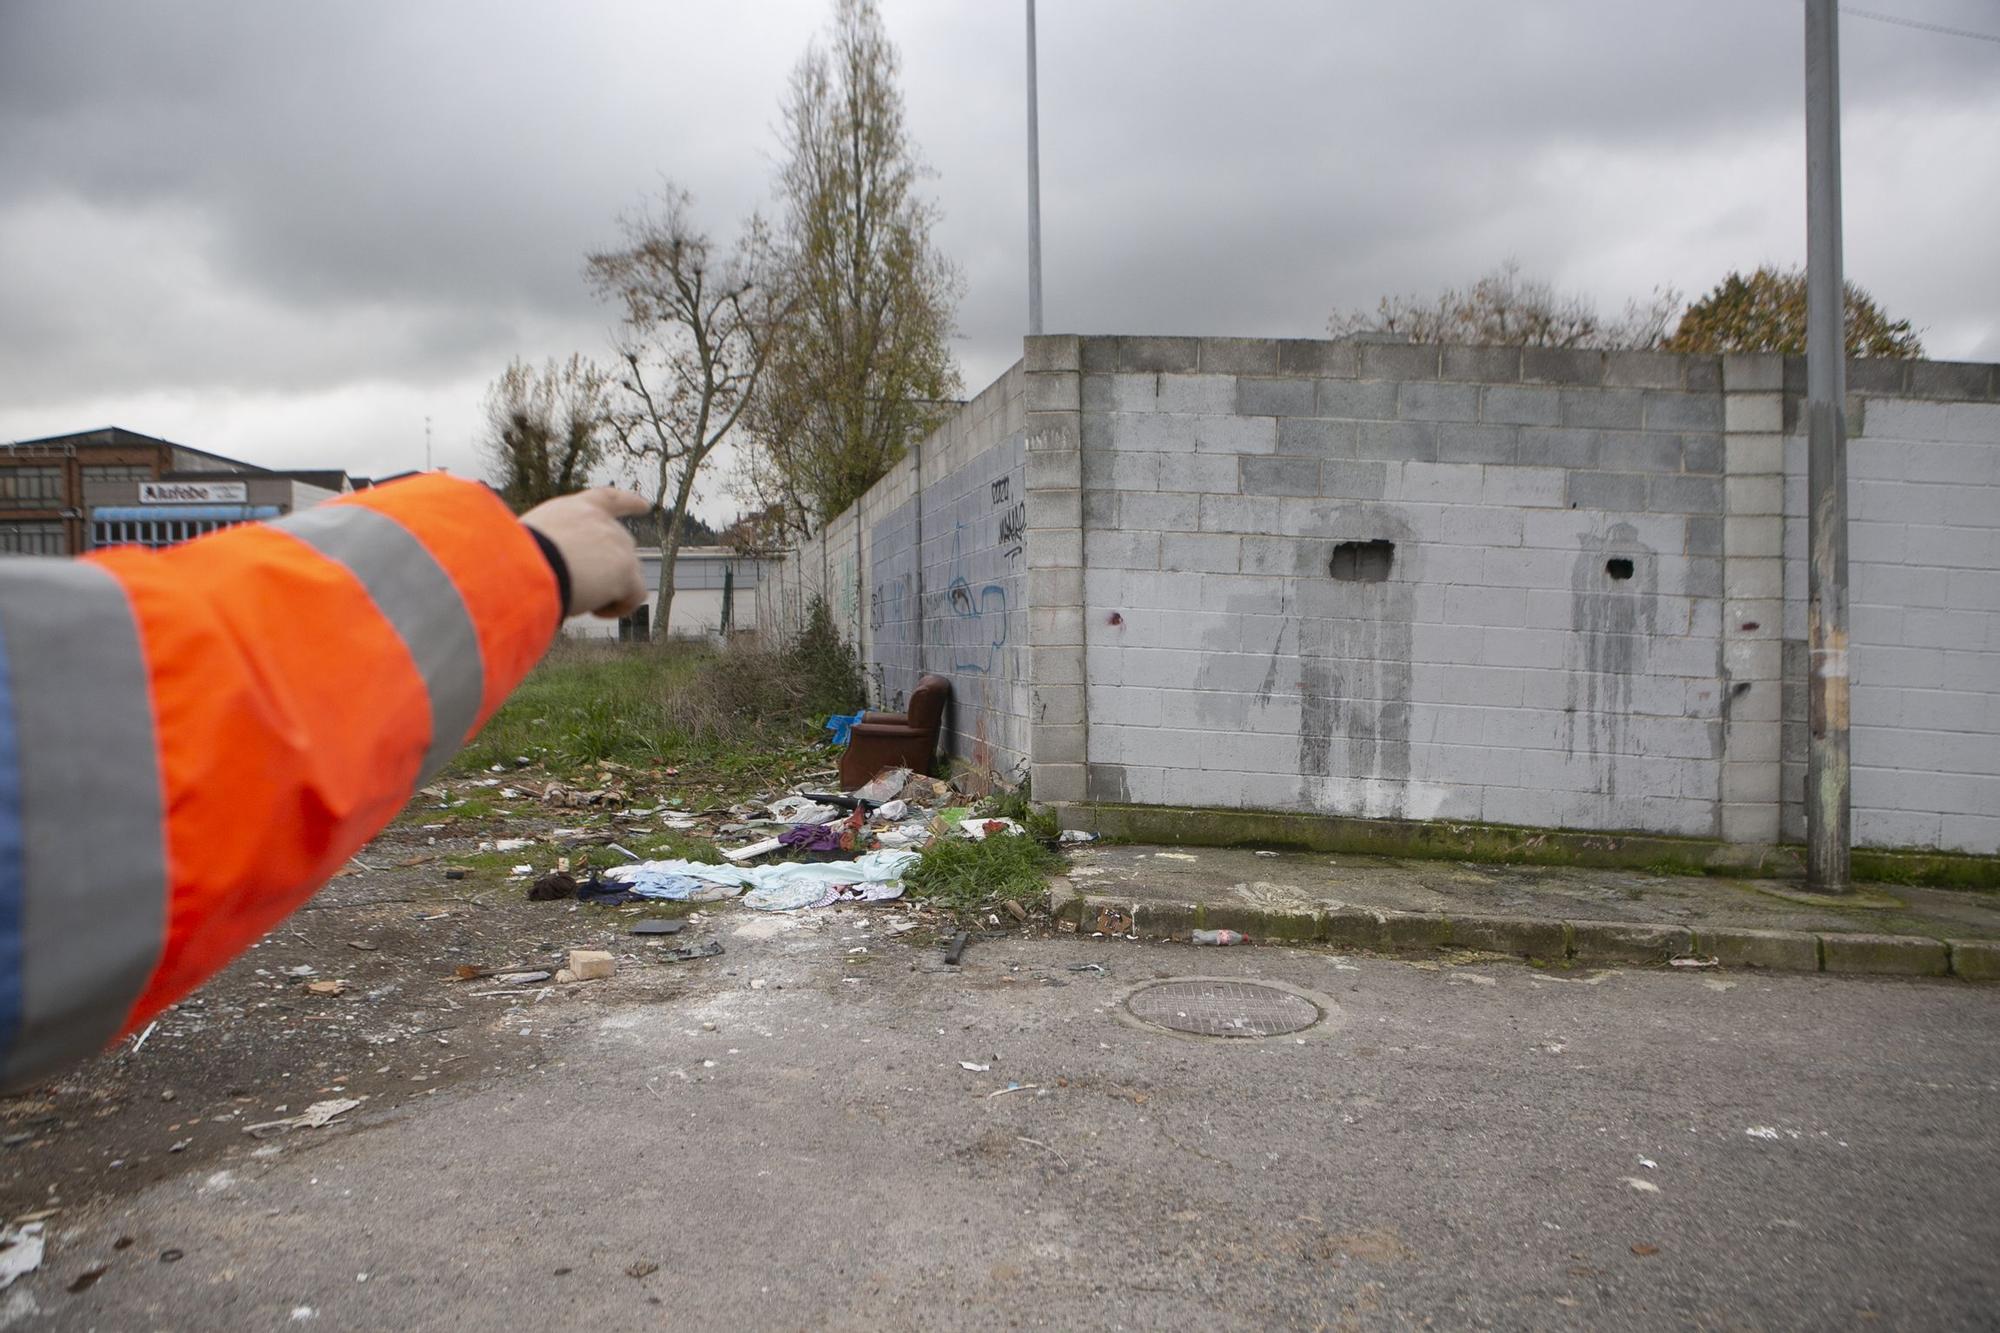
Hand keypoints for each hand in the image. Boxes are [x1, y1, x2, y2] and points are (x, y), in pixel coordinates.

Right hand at [520, 489, 649, 617]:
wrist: (520, 565)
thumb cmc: (511, 560)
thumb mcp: (532, 541)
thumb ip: (554, 546)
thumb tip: (556, 568)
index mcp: (575, 509)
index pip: (609, 499)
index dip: (629, 503)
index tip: (646, 506)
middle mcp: (601, 521)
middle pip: (622, 548)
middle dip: (609, 571)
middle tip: (578, 588)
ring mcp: (617, 543)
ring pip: (628, 576)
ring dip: (607, 592)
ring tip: (575, 599)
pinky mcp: (626, 568)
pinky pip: (635, 596)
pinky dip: (618, 608)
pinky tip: (594, 610)